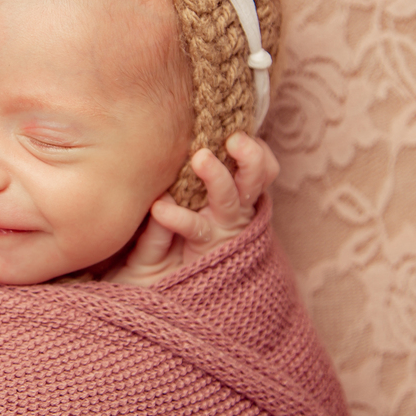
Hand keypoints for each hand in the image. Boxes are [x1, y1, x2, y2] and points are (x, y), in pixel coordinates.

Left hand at [106, 132, 278, 286]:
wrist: (154, 285)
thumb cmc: (168, 233)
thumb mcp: (180, 202)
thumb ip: (185, 179)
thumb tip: (177, 142)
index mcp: (234, 195)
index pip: (261, 168)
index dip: (258, 150)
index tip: (242, 131)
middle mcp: (233, 212)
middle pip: (255, 179)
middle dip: (250, 157)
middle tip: (234, 139)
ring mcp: (220, 231)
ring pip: (230, 200)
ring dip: (218, 177)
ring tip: (201, 159)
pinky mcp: (202, 252)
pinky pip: (193, 229)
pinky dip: (178, 217)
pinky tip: (160, 208)